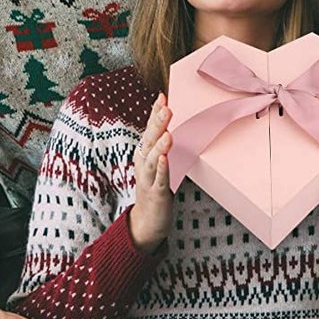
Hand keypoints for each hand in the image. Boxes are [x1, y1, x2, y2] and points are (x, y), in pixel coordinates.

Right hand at [129, 93, 173, 254]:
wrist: (146, 223)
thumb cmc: (155, 189)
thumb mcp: (158, 164)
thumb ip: (162, 146)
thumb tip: (174, 125)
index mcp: (144, 155)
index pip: (149, 130)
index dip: (154, 113)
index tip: (162, 96)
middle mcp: (144, 164)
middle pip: (149, 140)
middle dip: (157, 123)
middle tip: (166, 107)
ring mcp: (148, 179)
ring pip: (152, 159)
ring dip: (159, 145)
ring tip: (167, 133)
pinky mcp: (156, 194)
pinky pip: (159, 180)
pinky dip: (161, 169)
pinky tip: (164, 159)